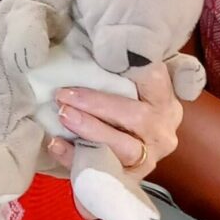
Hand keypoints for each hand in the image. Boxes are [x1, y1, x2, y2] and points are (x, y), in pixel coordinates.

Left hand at [47, 62, 182, 182]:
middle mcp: (163, 129)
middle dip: (97, 104)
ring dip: (90, 129)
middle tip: (63, 95)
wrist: (109, 168)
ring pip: (124, 146)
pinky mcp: (127, 180)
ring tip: (62, 115)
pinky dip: (75, 157)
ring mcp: (148, 157)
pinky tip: (55, 144)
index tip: (107, 55)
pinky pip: (102, 169)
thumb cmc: (111, 116)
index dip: (135, 66)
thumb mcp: (120, 88)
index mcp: (164, 101)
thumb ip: (122, 68)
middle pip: (138, 116)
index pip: (155, 78)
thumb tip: (105, 40)